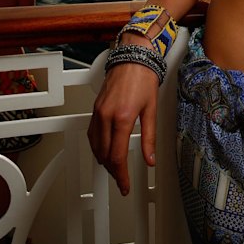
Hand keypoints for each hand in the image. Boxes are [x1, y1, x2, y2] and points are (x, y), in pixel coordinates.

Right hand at [87, 60, 158, 195]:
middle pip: (104, 155)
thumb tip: (150, 158)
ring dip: (104, 160)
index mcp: (122, 118)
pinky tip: (104, 150)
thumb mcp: (151, 110)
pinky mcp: (95, 109)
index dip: (121, 175)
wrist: (133, 58)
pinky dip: (97, 147)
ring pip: (95, 146)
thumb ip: (149, 137)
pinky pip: (92, 134)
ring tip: (115, 168)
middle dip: (113, 171)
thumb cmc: (143, 79)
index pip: (117, 157)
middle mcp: (107, 116)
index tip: (125, 185)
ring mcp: (98, 112)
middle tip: (122, 179)